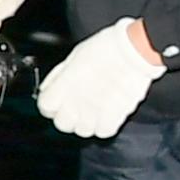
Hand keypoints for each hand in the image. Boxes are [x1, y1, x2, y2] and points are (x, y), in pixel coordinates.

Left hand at [38, 17, 164, 139]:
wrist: (133, 50)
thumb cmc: (105, 48)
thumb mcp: (73, 57)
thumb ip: (58, 77)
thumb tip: (48, 87)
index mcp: (63, 86)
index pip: (45, 107)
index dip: (50, 104)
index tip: (56, 101)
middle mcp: (76, 102)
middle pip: (62, 124)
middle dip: (67, 116)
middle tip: (75, 107)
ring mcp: (95, 112)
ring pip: (83, 130)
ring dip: (86, 122)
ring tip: (93, 110)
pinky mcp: (115, 117)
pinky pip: (104, 131)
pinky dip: (105, 125)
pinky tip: (108, 114)